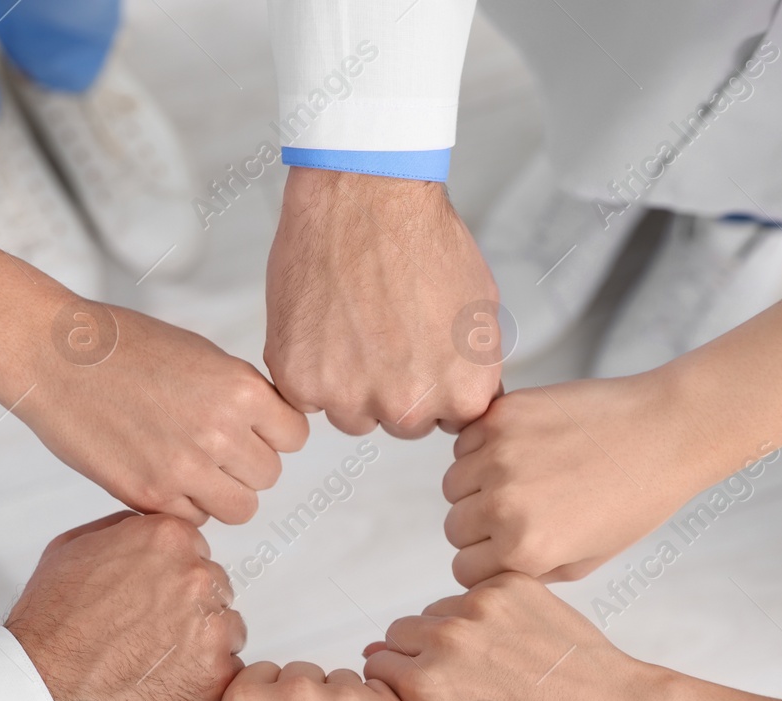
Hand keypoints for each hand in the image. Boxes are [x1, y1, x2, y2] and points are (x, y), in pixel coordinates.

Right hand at [6, 512, 244, 700]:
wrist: (43, 692)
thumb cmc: (50, 628)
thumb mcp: (71, 549)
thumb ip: (122, 530)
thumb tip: (146, 530)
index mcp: (168, 540)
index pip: (195, 551)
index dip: (172, 578)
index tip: (153, 599)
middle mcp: (197, 578)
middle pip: (214, 590)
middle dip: (189, 610)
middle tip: (149, 635)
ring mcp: (212, 629)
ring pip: (227, 631)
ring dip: (202, 645)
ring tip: (156, 663)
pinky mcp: (218, 676)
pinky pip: (229, 674)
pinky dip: (205, 683)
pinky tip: (167, 686)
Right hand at [19, 303, 308, 524]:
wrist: (54, 356)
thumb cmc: (123, 346)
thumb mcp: (201, 355)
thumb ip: (240, 394)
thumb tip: (269, 428)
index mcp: (240, 388)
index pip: (294, 436)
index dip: (274, 432)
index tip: (250, 426)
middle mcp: (219, 432)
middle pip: (268, 475)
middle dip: (246, 463)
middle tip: (213, 445)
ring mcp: (183, 468)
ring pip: (240, 507)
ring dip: (223, 491)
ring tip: (193, 466)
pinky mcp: (148, 494)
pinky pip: (195, 519)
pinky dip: (185, 505)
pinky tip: (162, 475)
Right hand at [264, 168, 499, 437]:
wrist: (366, 196)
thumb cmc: (422, 237)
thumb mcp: (480, 307)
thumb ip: (474, 366)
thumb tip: (467, 400)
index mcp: (461, 392)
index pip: (451, 422)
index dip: (434, 386)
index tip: (421, 358)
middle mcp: (408, 405)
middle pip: (401, 423)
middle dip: (393, 387)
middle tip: (383, 332)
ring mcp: (350, 397)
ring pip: (351, 415)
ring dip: (349, 382)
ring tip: (352, 324)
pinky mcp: (301, 381)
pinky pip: (306, 397)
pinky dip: (309, 366)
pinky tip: (323, 324)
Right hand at [362, 573, 656, 700]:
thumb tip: (386, 670)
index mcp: (427, 684)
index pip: (377, 666)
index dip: (394, 681)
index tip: (415, 689)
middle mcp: (446, 639)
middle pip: (399, 632)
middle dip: (415, 653)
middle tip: (458, 678)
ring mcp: (479, 606)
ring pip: (436, 609)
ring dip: (450, 629)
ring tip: (494, 660)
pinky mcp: (510, 586)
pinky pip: (474, 593)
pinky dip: (485, 612)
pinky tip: (516, 641)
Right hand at [442, 375, 746, 585]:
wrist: (665, 432)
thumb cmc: (636, 498)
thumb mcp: (586, 560)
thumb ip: (529, 570)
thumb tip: (490, 567)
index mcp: (524, 550)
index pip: (464, 570)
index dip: (486, 561)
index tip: (505, 547)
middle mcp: (503, 505)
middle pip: (454, 528)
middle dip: (479, 524)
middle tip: (519, 509)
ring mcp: (498, 456)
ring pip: (453, 484)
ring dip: (476, 484)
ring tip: (521, 476)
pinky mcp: (501, 416)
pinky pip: (464, 443)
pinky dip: (481, 447)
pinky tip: (521, 448)